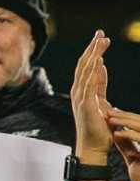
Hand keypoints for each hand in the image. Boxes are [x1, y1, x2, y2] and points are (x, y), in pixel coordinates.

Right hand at [70, 31, 111, 158]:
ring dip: (94, 54)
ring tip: (102, 40)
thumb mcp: (102, 102)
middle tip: (100, 32)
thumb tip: (103, 69)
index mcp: (83, 92)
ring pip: (86, 71)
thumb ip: (101, 86)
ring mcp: (81, 98)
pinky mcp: (85, 104)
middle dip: (93, 48)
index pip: (88, 67)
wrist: (93, 148)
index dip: (94, 52)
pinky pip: (89, 83)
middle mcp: (79, 92)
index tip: (101, 38)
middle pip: (84, 65)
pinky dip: (93, 71)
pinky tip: (99, 60)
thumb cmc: (98, 130)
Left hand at [107, 107, 139, 180]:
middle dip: (124, 116)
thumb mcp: (133, 157)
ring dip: (125, 122)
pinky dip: (129, 135)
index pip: (139, 123)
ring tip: (110, 119)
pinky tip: (117, 134)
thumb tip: (117, 133)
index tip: (112, 112)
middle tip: (109, 111)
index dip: (126, 117)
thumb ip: (127, 145)